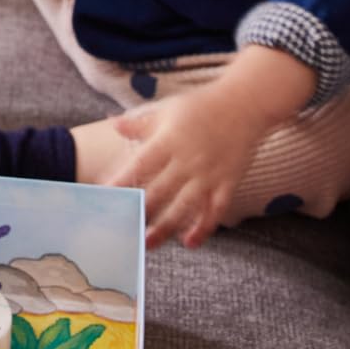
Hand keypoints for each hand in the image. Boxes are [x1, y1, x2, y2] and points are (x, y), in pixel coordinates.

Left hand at [105, 82, 272, 249]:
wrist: (245, 104)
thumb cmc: (202, 105)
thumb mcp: (167, 110)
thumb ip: (140, 124)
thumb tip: (113, 124)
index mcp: (168, 141)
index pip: (139, 166)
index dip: (121, 182)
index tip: (105, 197)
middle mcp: (187, 160)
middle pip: (159, 192)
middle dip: (139, 213)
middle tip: (122, 230)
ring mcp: (208, 174)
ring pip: (184, 207)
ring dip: (165, 228)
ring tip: (147, 244)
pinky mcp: (227, 183)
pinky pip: (215, 210)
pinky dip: (203, 228)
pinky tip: (189, 243)